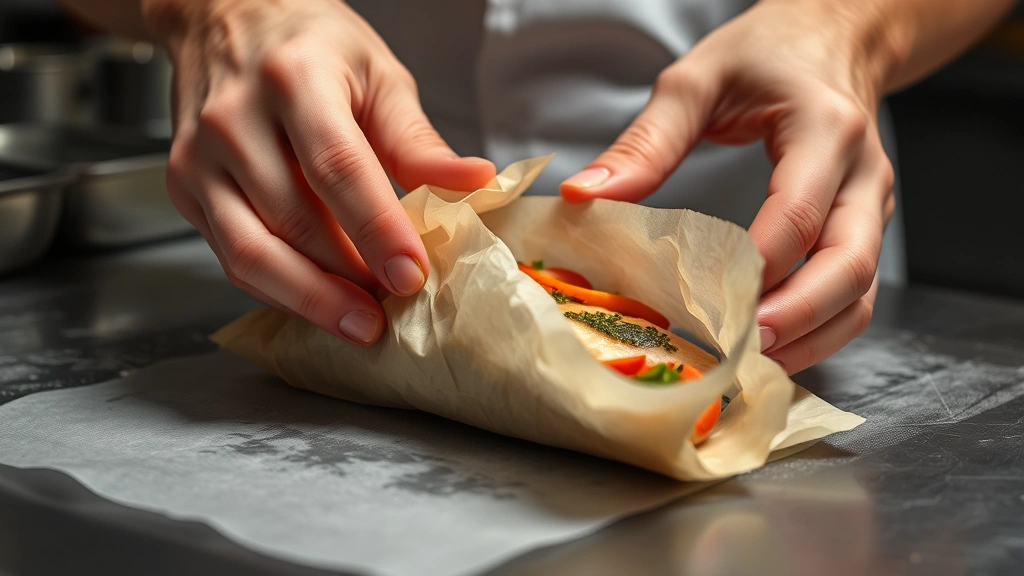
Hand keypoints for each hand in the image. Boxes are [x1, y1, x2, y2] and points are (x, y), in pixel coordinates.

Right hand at [146, 0, 495, 344]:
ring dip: (310, 300)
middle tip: (391, 314)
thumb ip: (418, 141)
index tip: (411, 274)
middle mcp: (234, 119)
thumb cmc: (310, 47)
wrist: (227, 18)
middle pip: (292, 221)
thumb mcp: (377, 75)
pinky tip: (318, 303)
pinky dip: (279, 291)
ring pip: (252, 253)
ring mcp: (199, 158)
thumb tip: (473, 183)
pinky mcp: (184, 190)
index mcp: (293, 79)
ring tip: (359, 323)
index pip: (337, 167)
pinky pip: (232, 259)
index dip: (377, 228)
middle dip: (346, 280)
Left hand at [560, 0, 897, 373]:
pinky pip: (858, 292)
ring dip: (812, 336)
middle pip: (848, 265)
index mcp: (825, 130)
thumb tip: (586, 195)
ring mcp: (872, 205)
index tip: (711, 305)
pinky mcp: (865, 226)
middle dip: (796, 319)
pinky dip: (821, 330)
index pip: (797, 214)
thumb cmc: (766, 54)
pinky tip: (774, 349)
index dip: (758, 268)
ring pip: (862, 291)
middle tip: (737, 350)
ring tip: (751, 365)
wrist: (832, 36)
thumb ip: (646, 141)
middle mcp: (863, 174)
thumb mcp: (697, 81)